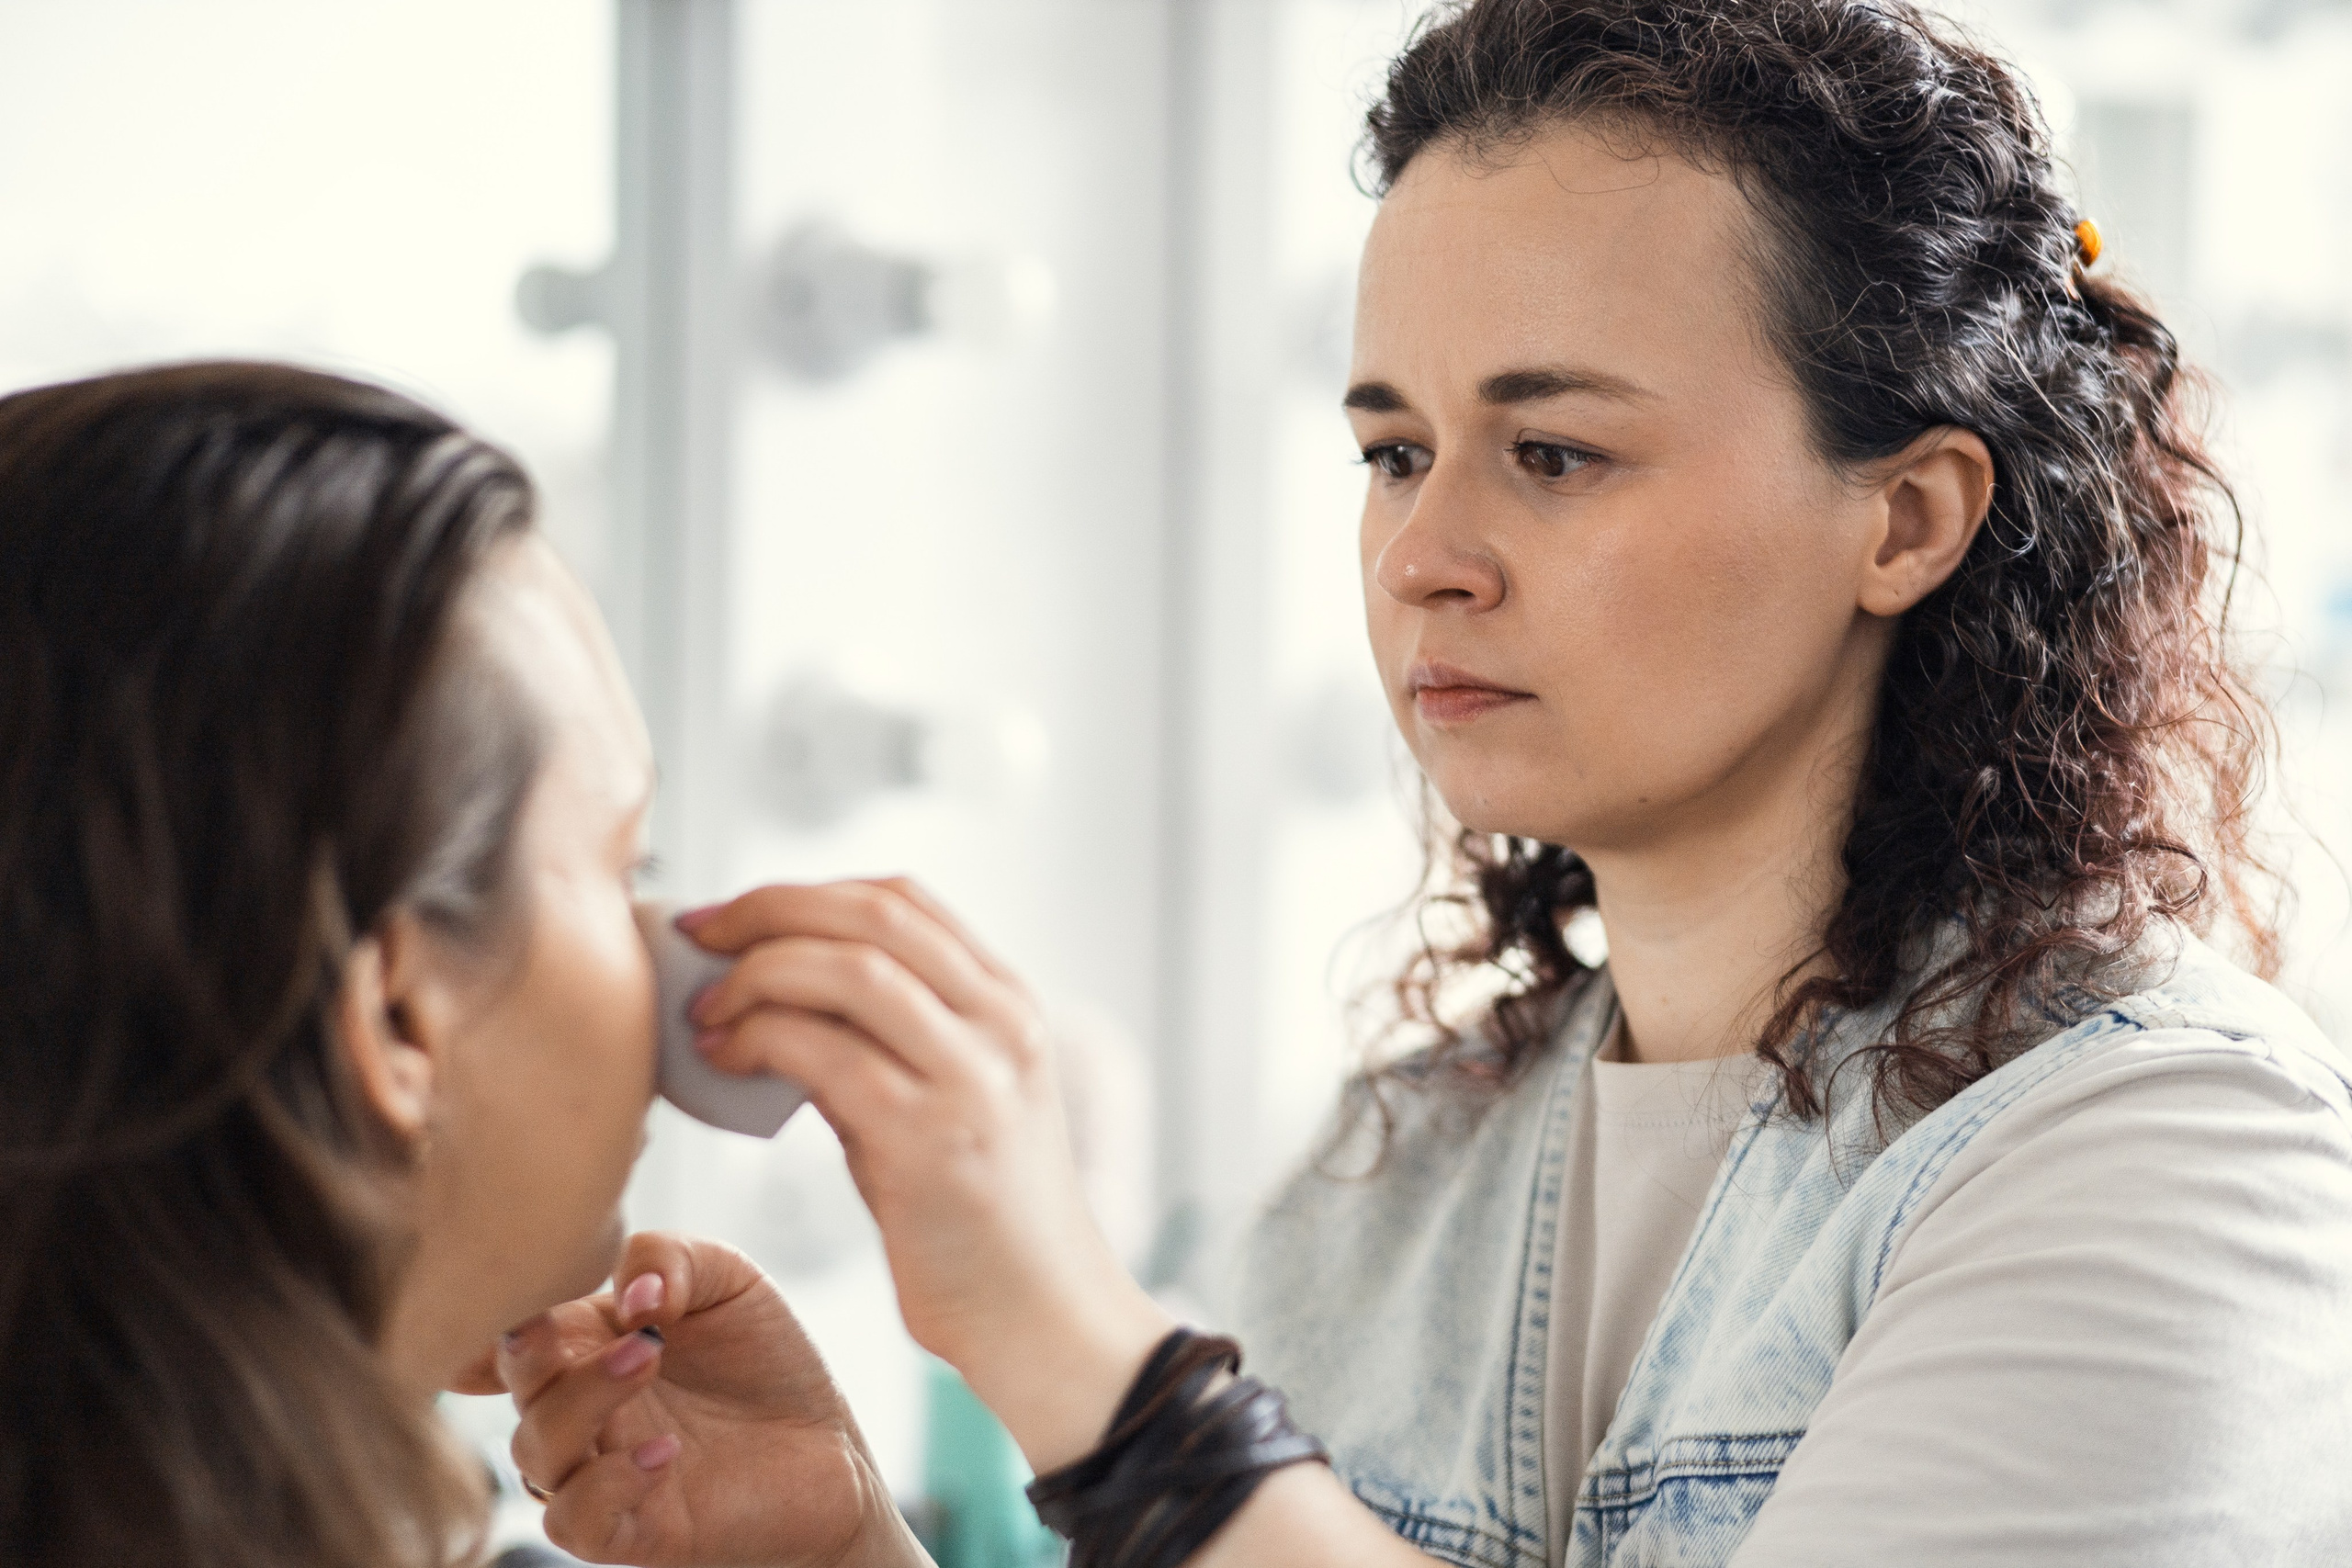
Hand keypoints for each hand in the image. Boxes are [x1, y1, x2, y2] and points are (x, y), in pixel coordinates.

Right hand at [495, 1231, 929, 1567]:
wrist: (828, 1446)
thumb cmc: (765, 1362)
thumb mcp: (728, 1280)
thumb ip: (670, 1258)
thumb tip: (633, 1294)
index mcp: (589, 1346)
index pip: (519, 1330)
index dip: (506, 1318)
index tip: (533, 1302)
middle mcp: (584, 1411)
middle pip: (520, 1388)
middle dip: (534, 1354)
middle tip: (618, 1323)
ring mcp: (603, 1472)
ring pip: (535, 1453)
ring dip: (582, 1402)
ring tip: (650, 1360)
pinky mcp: (636, 1532)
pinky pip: (577, 1522)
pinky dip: (606, 1485)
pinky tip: (664, 1452)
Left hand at [685, 880, 1173, 1470]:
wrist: (1039, 1315)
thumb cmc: (977, 1217)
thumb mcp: (951, 1099)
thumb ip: (890, 1038)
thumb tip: (773, 994)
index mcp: (1009, 1004)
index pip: (902, 900)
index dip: (804, 892)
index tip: (734, 916)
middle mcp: (1001, 1024)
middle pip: (871, 914)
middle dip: (767, 909)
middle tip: (697, 936)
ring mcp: (971, 1077)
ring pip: (848, 970)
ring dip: (754, 975)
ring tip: (705, 1009)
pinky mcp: (928, 1137)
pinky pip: (823, 1052)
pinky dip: (757, 1038)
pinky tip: (723, 1058)